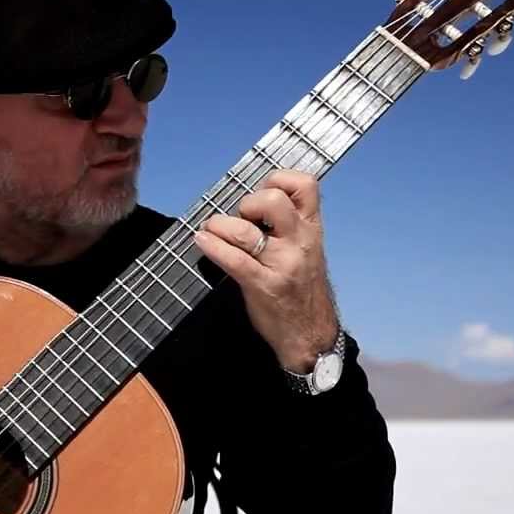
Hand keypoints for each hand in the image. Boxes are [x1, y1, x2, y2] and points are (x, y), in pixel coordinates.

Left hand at [193, 169, 339, 371]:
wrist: (310, 335)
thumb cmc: (301, 290)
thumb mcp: (306, 251)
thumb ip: (287, 226)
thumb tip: (248, 203)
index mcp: (312, 229)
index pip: (306, 185)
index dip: (280, 178)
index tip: (263, 189)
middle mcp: (300, 242)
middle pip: (273, 200)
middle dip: (248, 202)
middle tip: (240, 216)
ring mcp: (282, 264)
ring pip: (246, 231)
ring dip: (221, 225)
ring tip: (212, 229)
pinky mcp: (263, 285)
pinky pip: (234, 260)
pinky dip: (212, 247)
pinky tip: (201, 241)